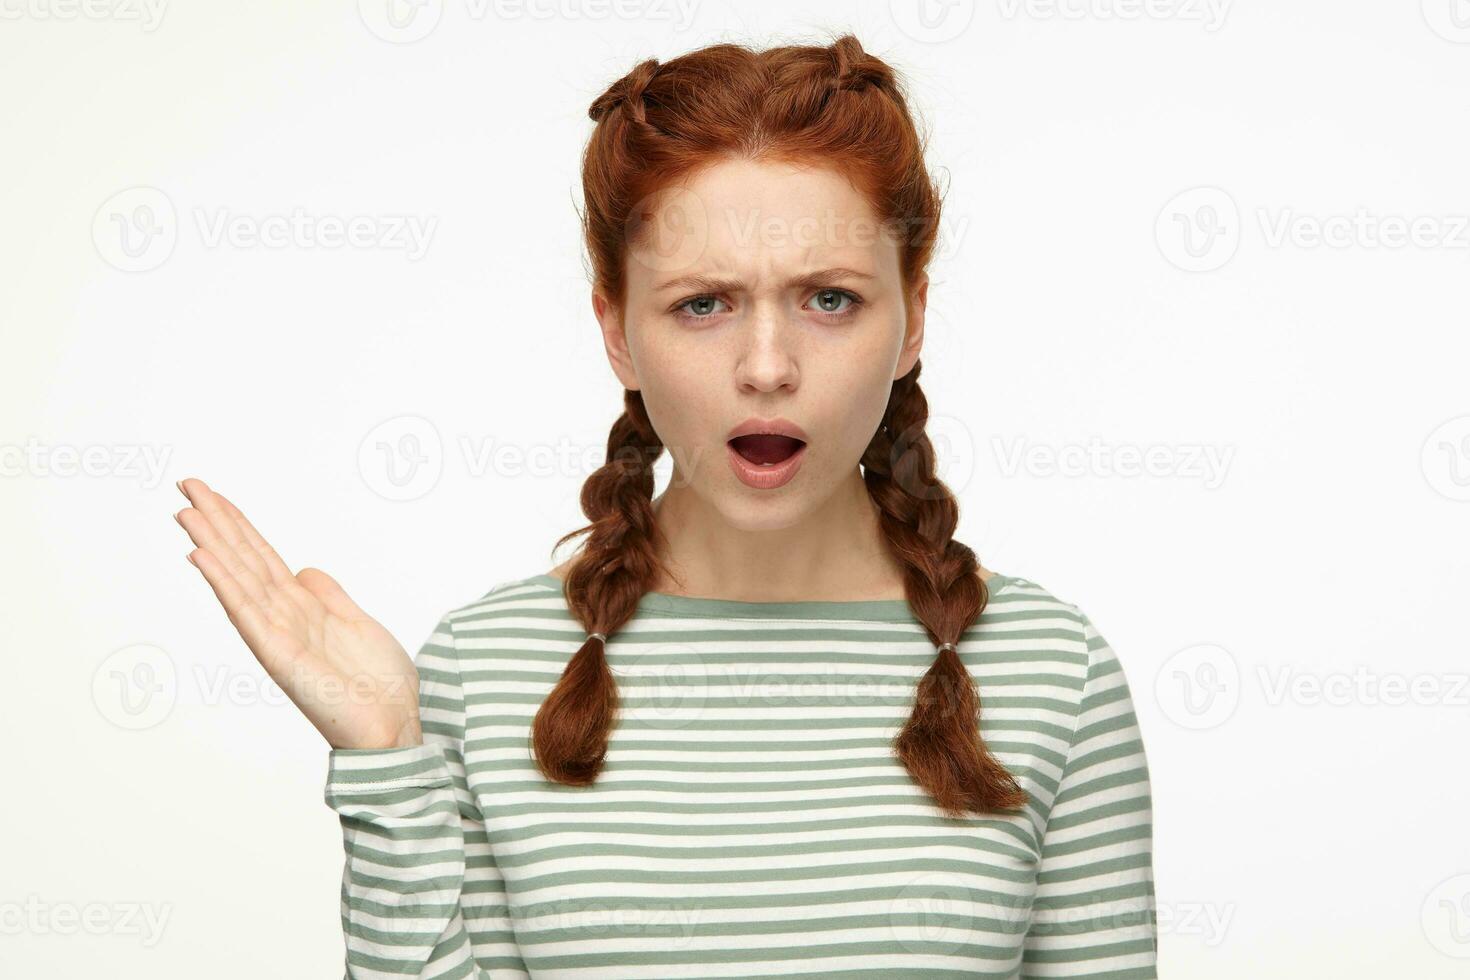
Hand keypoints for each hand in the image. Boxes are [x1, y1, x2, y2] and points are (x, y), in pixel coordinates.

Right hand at [173, 477, 421, 749]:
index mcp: (303, 609)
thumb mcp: (356, 624)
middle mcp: (284, 619)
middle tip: (187, 483)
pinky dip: (224, 583)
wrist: (395, 726)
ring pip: (239, 579)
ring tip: (186, 511)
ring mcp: (278, 636)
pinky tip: (203, 557)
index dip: (240, 525)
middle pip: (244, 560)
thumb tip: (304, 570)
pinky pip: (247, 612)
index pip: (263, 557)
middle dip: (217, 522)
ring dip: (211, 544)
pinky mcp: (280, 655)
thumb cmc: (378, 685)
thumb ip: (329, 597)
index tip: (213, 495)